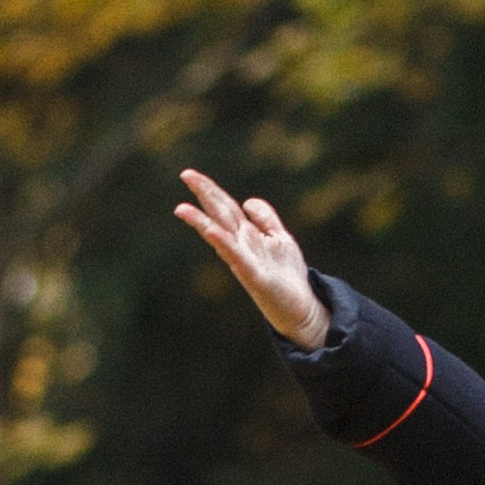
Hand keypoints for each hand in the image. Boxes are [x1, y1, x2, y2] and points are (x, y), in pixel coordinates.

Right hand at [175, 167, 329, 347]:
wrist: (302, 310)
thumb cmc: (288, 276)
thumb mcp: (280, 238)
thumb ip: (265, 219)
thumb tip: (248, 201)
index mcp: (247, 235)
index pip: (225, 207)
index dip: (210, 190)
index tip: (190, 175)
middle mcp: (243, 245)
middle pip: (221, 214)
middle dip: (204, 194)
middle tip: (185, 174)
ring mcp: (246, 261)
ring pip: (222, 235)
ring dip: (202, 221)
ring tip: (182, 208)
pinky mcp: (255, 277)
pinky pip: (237, 258)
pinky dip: (225, 244)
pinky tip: (213, 233)